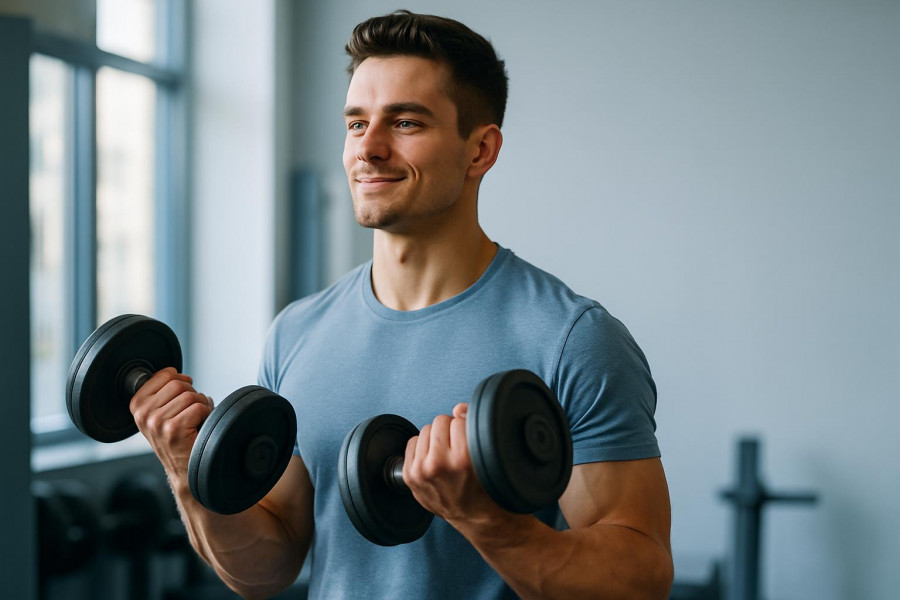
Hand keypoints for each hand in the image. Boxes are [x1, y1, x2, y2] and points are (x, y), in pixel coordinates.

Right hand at [130, 367, 213, 481]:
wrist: (184, 469)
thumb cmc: (177, 438)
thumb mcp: (160, 413)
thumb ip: (163, 391)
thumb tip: (176, 373)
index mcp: (137, 405)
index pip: (166, 374)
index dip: (181, 382)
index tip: (182, 397)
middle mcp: (143, 413)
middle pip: (179, 384)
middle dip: (192, 395)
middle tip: (191, 413)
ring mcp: (157, 422)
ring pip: (191, 395)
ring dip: (201, 406)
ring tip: (195, 421)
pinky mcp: (174, 429)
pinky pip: (199, 407)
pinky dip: (206, 414)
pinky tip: (199, 426)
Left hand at [402, 403, 500, 524]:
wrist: (473, 515)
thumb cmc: (484, 486)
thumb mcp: (488, 456)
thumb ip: (474, 427)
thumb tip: (457, 408)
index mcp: (462, 459)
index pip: (458, 420)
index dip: (465, 428)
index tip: (469, 441)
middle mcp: (439, 465)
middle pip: (440, 421)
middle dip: (449, 430)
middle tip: (457, 447)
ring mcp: (422, 471)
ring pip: (425, 429)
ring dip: (435, 438)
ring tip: (446, 454)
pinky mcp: (410, 475)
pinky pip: (412, 442)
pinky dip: (422, 447)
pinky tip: (434, 459)